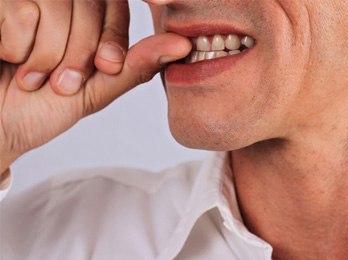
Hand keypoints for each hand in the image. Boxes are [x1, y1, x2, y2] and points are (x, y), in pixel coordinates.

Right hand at [0, 1, 191, 171]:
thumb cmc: (41, 110)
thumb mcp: (95, 90)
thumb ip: (135, 66)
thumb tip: (182, 45)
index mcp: (84, 23)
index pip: (115, 6)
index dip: (113, 37)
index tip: (105, 66)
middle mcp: (58, 6)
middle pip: (89, 4)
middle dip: (80, 53)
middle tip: (62, 83)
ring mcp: (30, 1)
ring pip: (58, 5)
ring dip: (48, 55)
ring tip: (33, 77)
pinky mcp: (4, 3)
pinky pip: (23, 11)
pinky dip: (19, 47)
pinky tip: (8, 59)